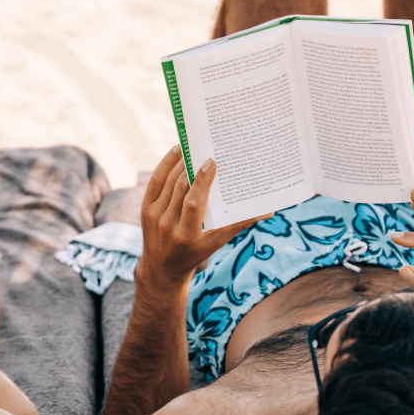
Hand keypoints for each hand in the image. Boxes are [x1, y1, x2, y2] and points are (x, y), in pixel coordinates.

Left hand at [138, 146, 267, 287]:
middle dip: (194, 167)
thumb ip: (238, 225)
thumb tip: (268, 211)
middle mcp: (168, 224)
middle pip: (181, 188)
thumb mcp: (216, 243)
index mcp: (187, 235)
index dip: (201, 181)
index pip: (193, 203)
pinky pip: (155, 181)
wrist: (162, 267)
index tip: (211, 162)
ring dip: (181, 162)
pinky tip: (177, 151)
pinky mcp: (145, 208)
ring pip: (169, 181)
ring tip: (194, 147)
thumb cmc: (194, 253)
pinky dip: (166, 164)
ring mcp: (154, 216)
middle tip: (206, 149)